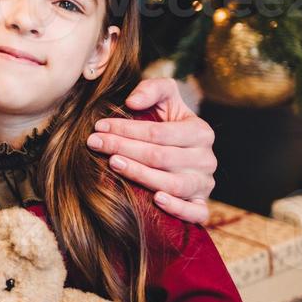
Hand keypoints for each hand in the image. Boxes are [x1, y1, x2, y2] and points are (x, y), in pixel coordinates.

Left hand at [90, 77, 215, 223]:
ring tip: (113, 163)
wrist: (184, 151)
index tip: (99, 126)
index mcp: (200, 131)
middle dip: (124, 148)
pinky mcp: (201, 205)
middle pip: (160, 157)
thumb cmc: (169, 122)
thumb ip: (152, 89)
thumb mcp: (166, 98)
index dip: (127, 129)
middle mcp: (206, 159)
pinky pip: (196, 212)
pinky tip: (157, 200)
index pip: (159, 133)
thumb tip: (132, 102)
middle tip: (95, 143)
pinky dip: (178, 208)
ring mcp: (204, 184)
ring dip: (140, 174)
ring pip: (173, 184)